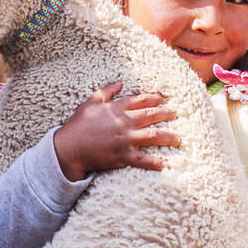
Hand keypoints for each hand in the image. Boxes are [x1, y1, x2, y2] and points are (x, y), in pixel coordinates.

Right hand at [53, 82, 178, 181]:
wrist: (69, 148)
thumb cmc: (78, 125)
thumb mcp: (91, 102)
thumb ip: (107, 91)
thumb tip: (120, 83)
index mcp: (117, 108)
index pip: (141, 100)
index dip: (155, 98)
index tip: (164, 99)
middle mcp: (124, 122)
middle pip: (152, 115)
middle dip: (166, 114)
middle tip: (176, 115)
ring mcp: (125, 140)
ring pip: (153, 136)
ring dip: (168, 137)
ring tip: (178, 139)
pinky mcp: (123, 156)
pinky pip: (143, 160)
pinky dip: (155, 163)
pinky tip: (166, 164)